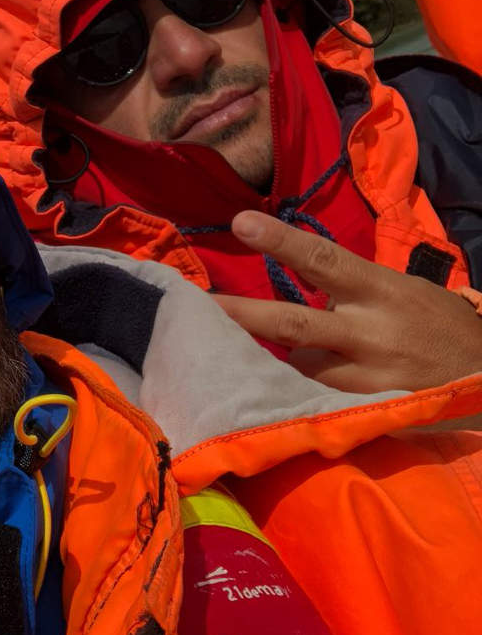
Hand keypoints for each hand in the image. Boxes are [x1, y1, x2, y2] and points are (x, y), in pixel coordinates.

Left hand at [212, 210, 481, 393]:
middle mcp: (370, 332)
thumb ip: (350, 288)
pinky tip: (266, 399)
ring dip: (265, 365)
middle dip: (244, 315)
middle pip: (295, 323)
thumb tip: (297, 276)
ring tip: (228, 361)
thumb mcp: (399, 291)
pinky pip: (317, 404)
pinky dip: (291, 397)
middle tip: (200, 307)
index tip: (240, 223)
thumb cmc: (434, 324)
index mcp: (379, 290)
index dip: (281, 241)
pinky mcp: (371, 412)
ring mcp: (369, 377)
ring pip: (298, 370)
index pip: (323, 259)